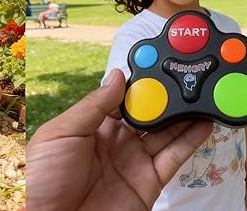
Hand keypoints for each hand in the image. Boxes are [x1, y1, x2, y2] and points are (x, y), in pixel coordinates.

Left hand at [26, 69, 213, 210]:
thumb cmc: (42, 181)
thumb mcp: (61, 134)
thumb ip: (93, 106)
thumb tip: (119, 76)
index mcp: (92, 126)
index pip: (123, 98)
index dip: (140, 82)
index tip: (157, 63)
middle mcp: (117, 142)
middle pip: (149, 113)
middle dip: (167, 95)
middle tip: (187, 75)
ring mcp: (135, 162)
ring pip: (167, 132)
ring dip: (185, 114)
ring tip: (204, 92)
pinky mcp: (149, 183)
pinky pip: (174, 158)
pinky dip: (192, 141)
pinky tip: (204, 122)